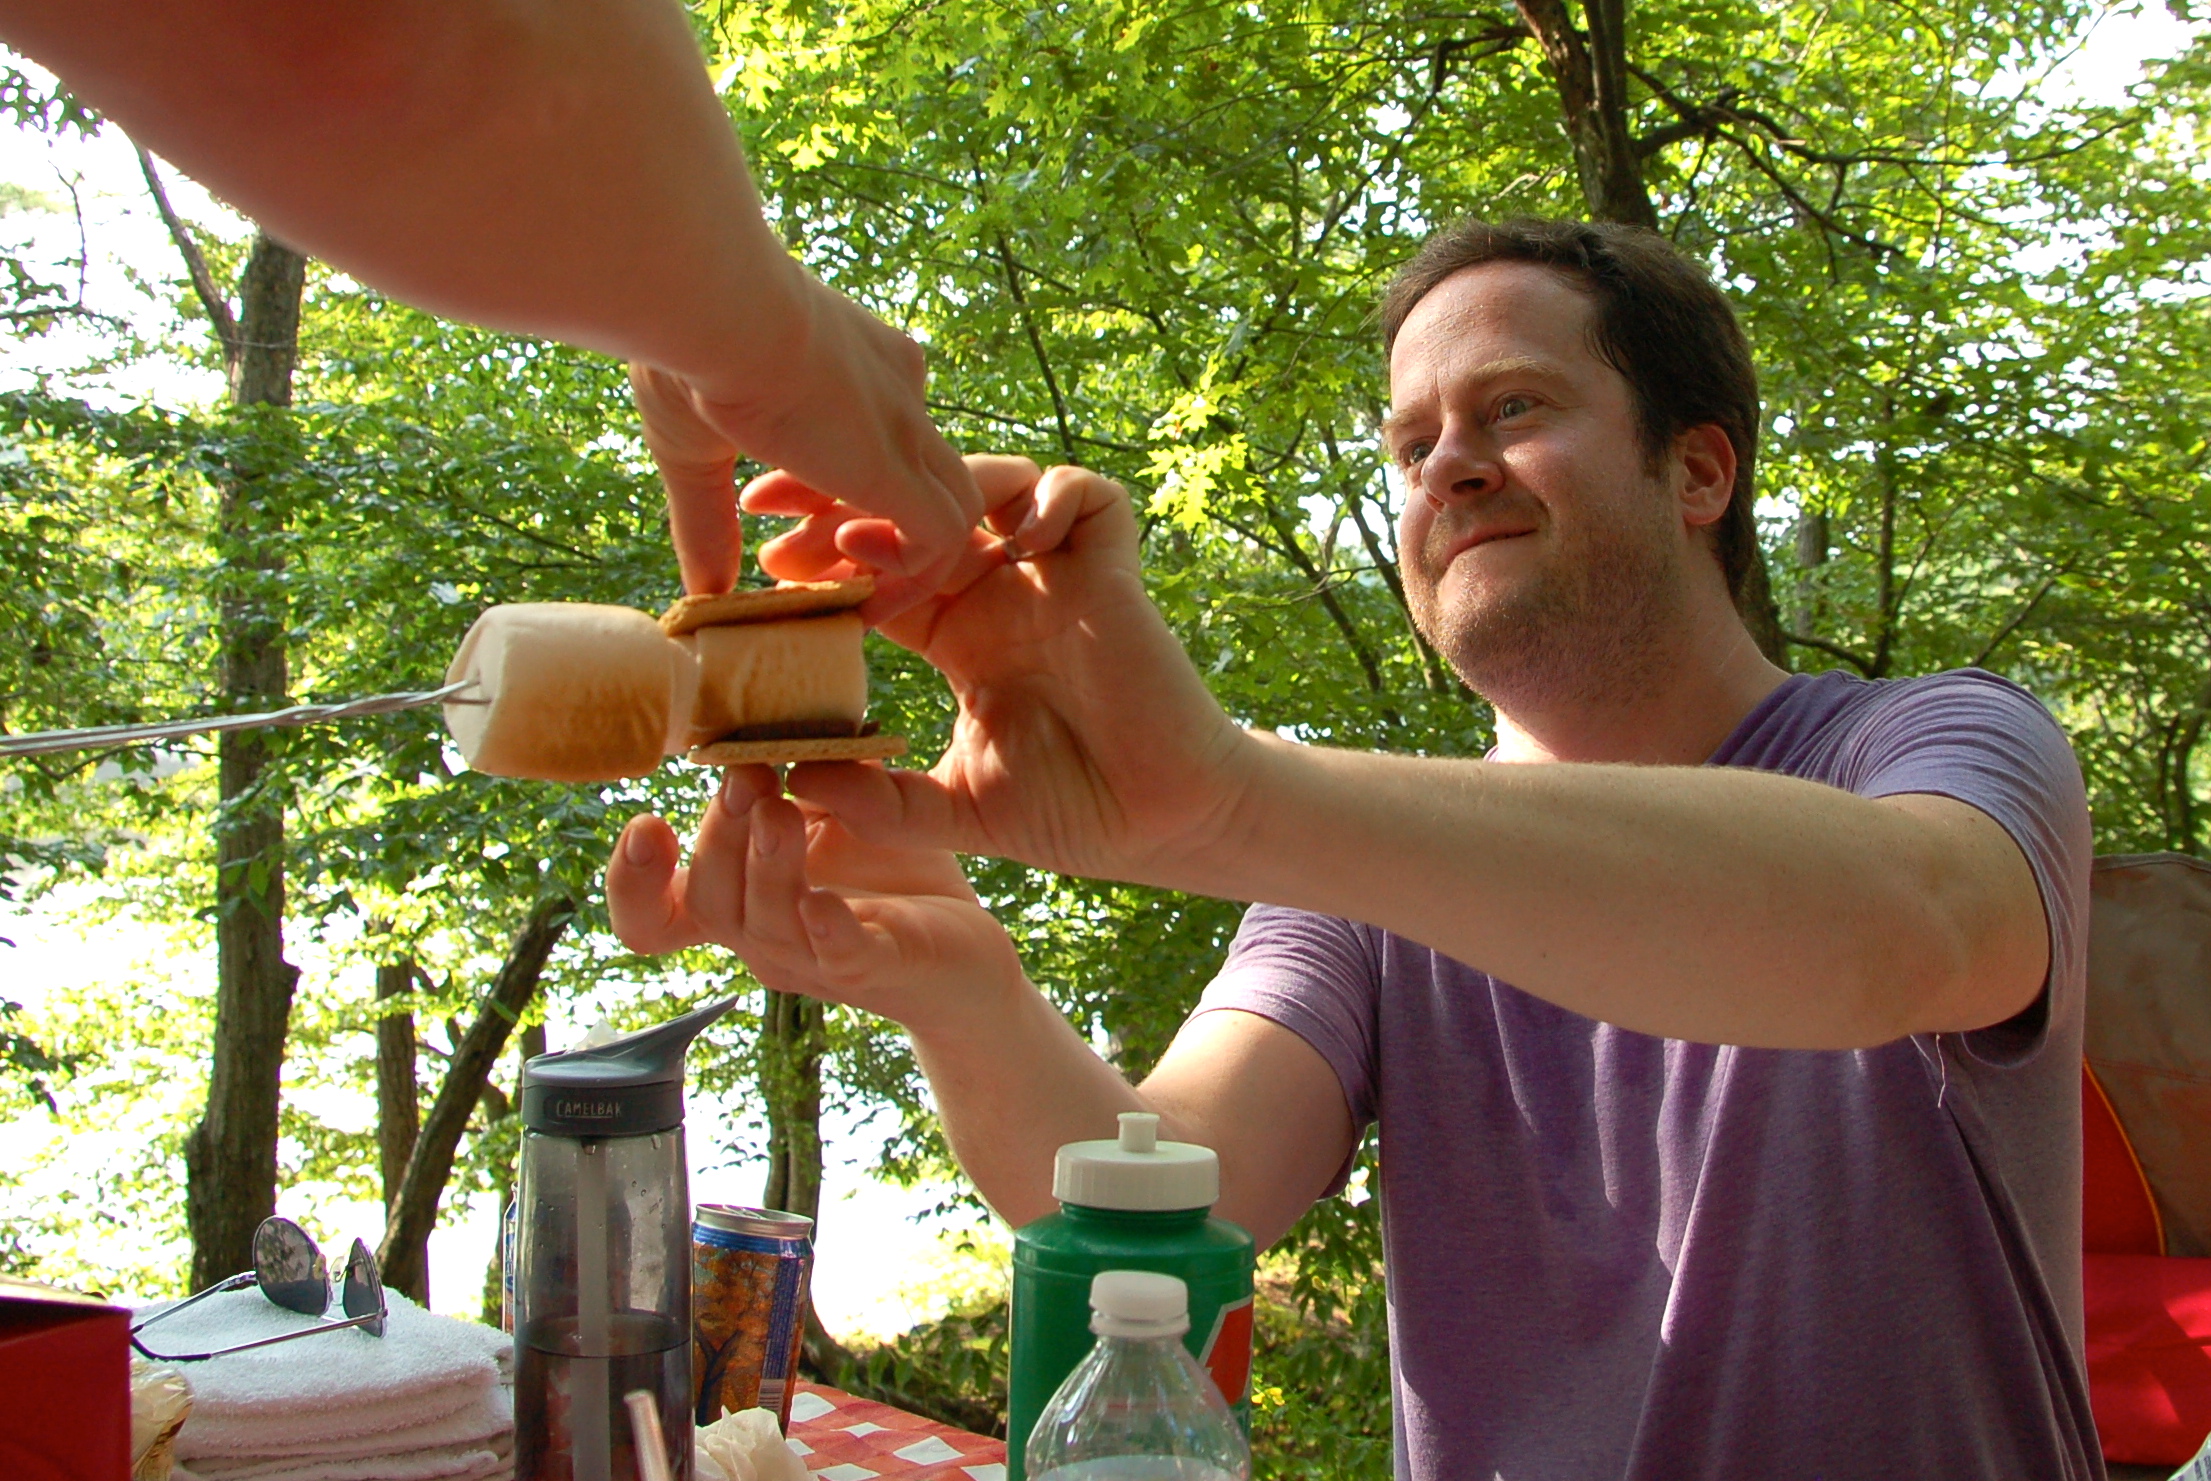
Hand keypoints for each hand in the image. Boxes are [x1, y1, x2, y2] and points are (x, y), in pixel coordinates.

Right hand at [605, 765, 1025, 1031]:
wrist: (968, 955)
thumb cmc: (889, 880)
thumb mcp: (835, 811)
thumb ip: (797, 770)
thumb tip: (773, 687)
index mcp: (742, 900)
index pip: (653, 914)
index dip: (632, 881)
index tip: (645, 822)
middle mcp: (764, 935)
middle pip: (708, 899)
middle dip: (718, 834)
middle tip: (745, 776)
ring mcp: (817, 959)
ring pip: (765, 925)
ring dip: (766, 866)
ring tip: (778, 812)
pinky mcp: (879, 969)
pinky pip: (843, 956)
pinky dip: (828, 928)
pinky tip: (823, 899)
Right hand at [631, 273, 981, 614]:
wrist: (711, 305)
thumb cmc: (686, 349)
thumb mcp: (694, 447)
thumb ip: (707, 521)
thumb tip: (702, 592)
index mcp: (853, 363)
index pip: (875, 440)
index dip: (834, 499)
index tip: (779, 537)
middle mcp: (895, 385)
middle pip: (918, 478)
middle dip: (871, 537)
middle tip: (805, 574)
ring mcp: (905, 424)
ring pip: (949, 508)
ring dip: (901, 567)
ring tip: (839, 598)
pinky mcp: (900, 465)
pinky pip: (943, 537)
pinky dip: (911, 576)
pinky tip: (853, 593)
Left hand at [741, 455, 1263, 889]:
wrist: (1160, 823)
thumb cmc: (1069, 814)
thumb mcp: (952, 813)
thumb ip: (878, 801)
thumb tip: (794, 783)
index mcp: (954, 632)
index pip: (876, 564)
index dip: (823, 554)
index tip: (763, 562)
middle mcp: (999, 591)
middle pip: (922, 507)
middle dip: (858, 499)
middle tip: (791, 518)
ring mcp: (1056, 575)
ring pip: (993, 485)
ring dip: (937, 496)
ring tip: (881, 540)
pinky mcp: (1113, 572)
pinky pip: (1085, 496)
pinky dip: (1050, 499)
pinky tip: (1015, 544)